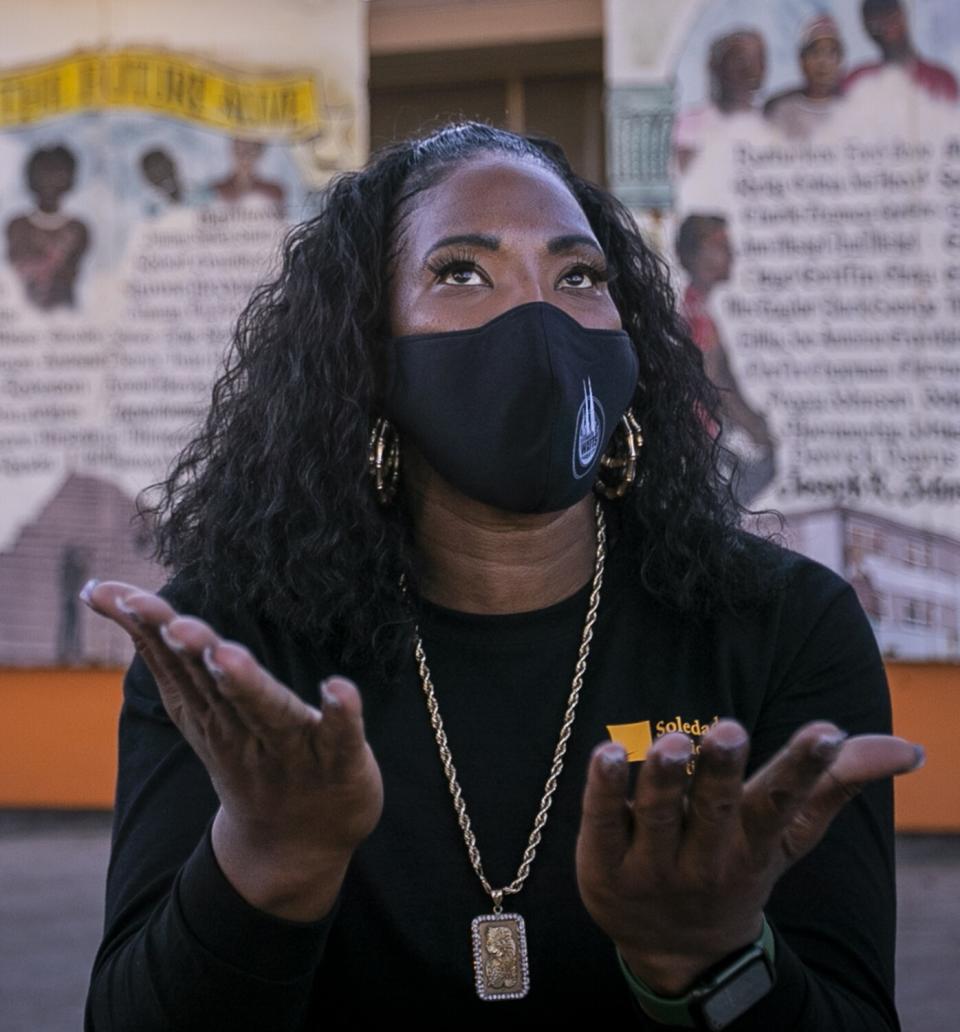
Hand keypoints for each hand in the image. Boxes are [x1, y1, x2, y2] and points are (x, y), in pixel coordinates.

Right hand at [82, 580, 382, 920]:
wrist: (292, 847)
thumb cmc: (242, 754)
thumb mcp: (194, 706)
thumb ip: (162, 651)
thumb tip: (104, 591)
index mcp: (208, 711)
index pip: (176, 664)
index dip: (150, 629)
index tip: (122, 597)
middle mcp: (243, 728)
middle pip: (216, 687)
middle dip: (196, 654)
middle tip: (178, 626)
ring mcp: (290, 748)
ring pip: (269, 711)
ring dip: (249, 684)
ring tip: (229, 655)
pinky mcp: (338, 762)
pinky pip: (340, 737)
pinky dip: (340, 714)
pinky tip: (340, 688)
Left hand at [576, 719, 920, 994]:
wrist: (677, 949)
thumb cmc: (736, 868)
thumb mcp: (786, 836)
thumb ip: (832, 786)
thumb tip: (906, 748)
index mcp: (752, 844)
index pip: (781, 805)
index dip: (804, 769)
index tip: (827, 733)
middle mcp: (704, 857)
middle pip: (716, 810)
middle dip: (723, 772)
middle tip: (731, 731)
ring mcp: (651, 865)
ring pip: (657, 816)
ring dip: (664, 780)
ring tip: (672, 743)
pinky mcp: (602, 864)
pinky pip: (600, 822)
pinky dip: (602, 791)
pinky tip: (606, 753)